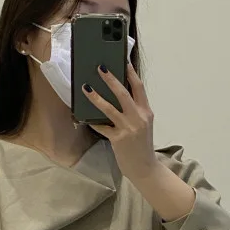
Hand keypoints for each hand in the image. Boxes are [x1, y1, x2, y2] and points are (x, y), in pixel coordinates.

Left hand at [86, 63, 195, 221]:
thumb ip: (134, 111)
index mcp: (146, 112)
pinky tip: (83, 116)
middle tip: (100, 67)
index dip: (130, 73)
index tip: (123, 61)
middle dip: (110, 79)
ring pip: (110, 108)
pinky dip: (92, 121)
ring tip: (86, 87)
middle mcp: (139, 118)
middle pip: (123, 93)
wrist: (145, 168)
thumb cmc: (141, 145)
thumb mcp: (143, 125)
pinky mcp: (118, 139)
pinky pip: (102, 126)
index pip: (139, 88)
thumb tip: (118, 95)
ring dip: (96, 97)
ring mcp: (129, 128)